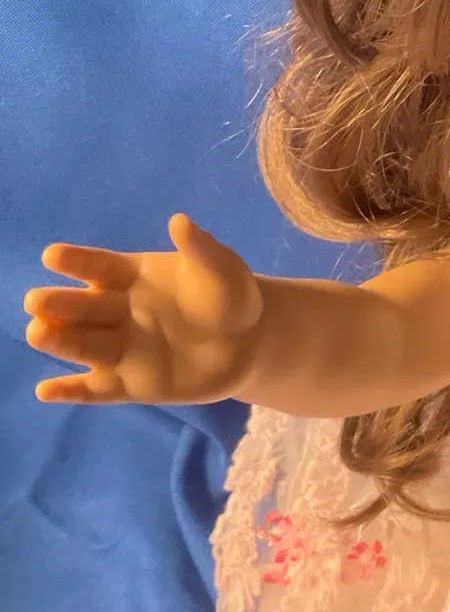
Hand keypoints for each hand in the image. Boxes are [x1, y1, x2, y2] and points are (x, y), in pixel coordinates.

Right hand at [24, 214, 264, 403]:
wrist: (251, 341)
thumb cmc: (229, 296)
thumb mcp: (221, 269)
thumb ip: (199, 248)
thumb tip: (180, 220)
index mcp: (131, 277)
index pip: (99, 266)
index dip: (77, 261)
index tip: (52, 256)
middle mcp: (117, 311)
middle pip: (83, 307)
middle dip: (59, 304)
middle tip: (36, 301)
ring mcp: (121, 349)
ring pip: (83, 345)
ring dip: (58, 341)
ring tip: (37, 333)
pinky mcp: (130, 384)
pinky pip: (97, 389)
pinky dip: (72, 391)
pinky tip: (45, 391)